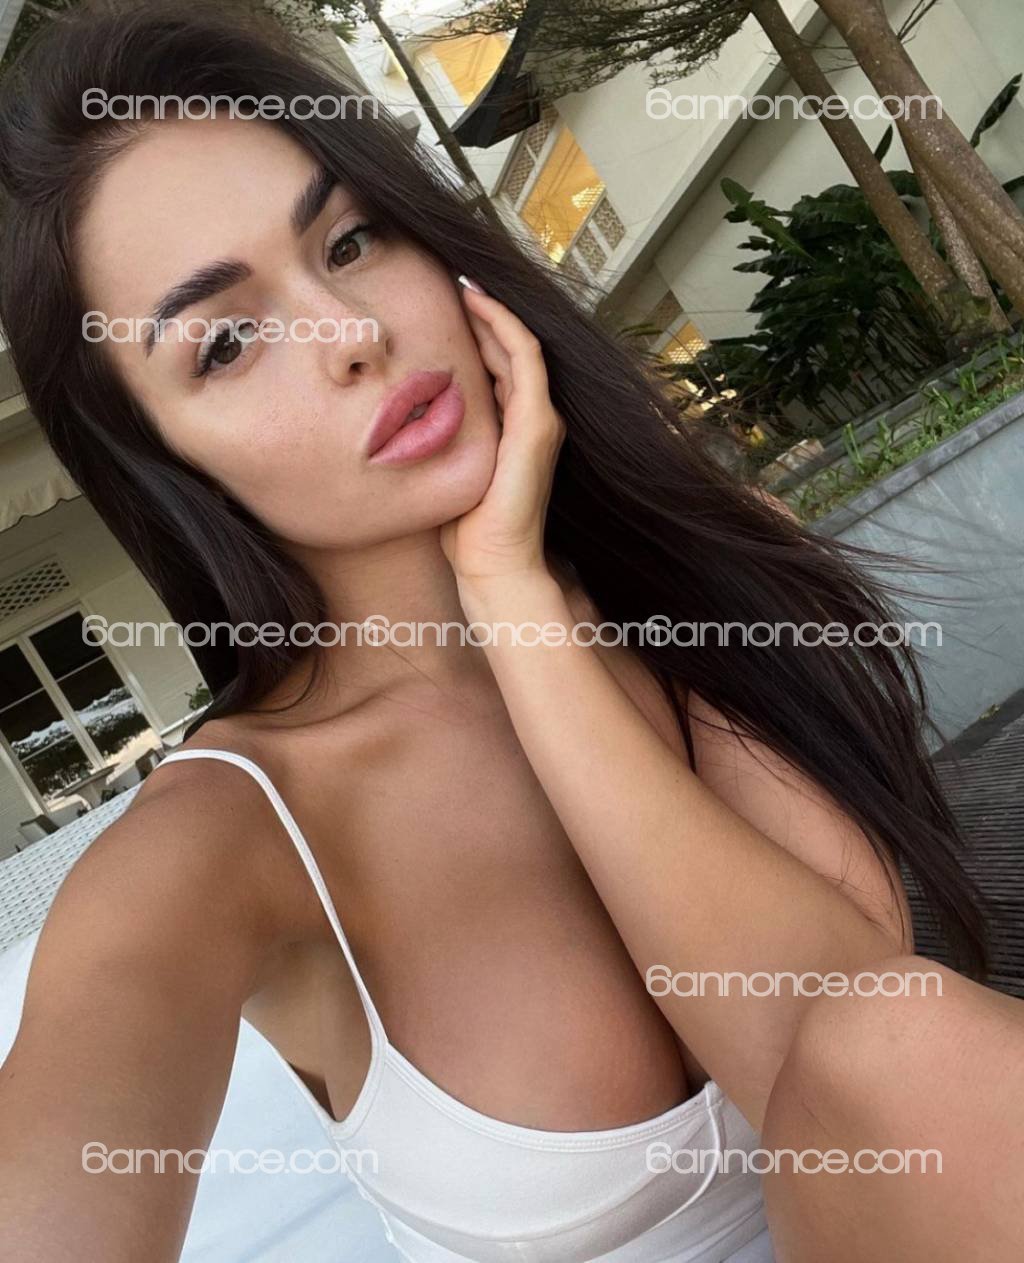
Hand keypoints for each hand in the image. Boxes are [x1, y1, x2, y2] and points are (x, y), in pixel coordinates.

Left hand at [440, 277, 564, 590]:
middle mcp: (535, 420)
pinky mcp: (538, 423)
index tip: (446, 307)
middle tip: (451, 282)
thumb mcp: (449, 471)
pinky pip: (524, 356)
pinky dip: (502, 324)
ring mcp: (541, 420)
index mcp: (515, 431)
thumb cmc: (467, 532)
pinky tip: (475, 302)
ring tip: (462, 282)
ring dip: (492, 310)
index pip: (499, 367)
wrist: (494, 565)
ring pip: (519, 345)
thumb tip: (400, 421)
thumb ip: (440, 442)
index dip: (477, 334)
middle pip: (510, 350)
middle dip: (483, 314)